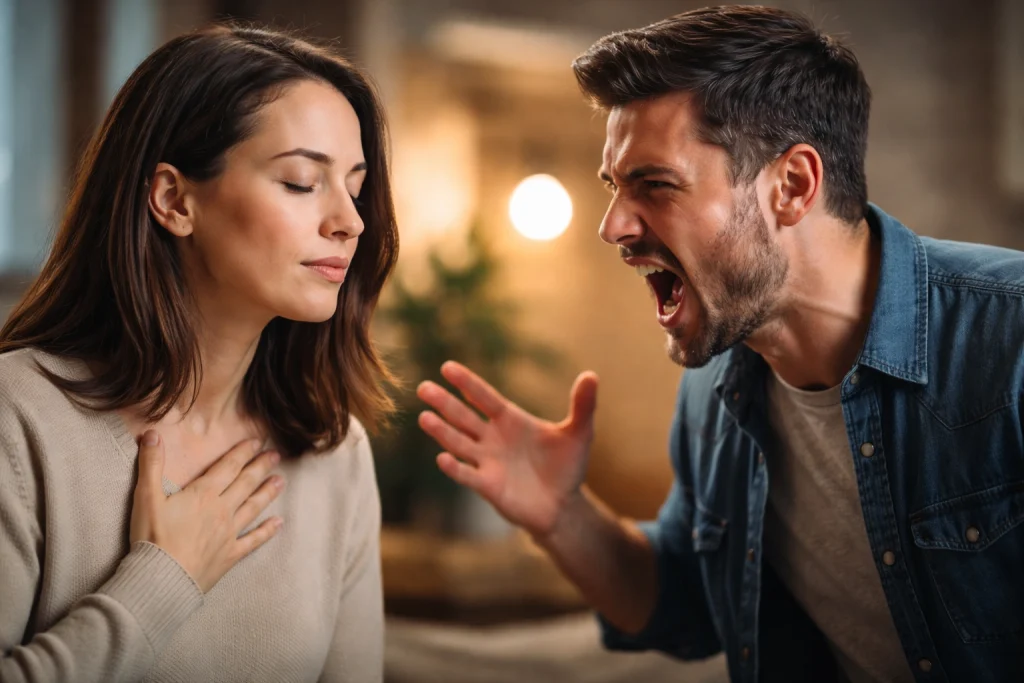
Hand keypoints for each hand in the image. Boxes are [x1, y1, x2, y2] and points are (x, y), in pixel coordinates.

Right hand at [129, 431, 284, 592]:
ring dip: (268, 493)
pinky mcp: (230, 555)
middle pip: (246, 483)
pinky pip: (254, 540)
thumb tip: (151, 433)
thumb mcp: (146, 496)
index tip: (257, 441)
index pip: (228, 467)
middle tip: (276, 455)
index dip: (243, 452)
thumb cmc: (152, 537)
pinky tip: (279, 523)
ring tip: (281, 481)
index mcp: (204, 494)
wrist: (161, 578)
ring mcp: (229, 533)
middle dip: (261, 467)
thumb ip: (151, 464)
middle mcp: (222, 510)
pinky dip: (267, 531)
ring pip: (254, 507)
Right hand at [417, 361, 598, 538]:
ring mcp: (487, 462)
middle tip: (424, 388)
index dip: (467, 383)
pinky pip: (467, 475)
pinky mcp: (488, 486)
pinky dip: (455, 468)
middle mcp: (493, 438)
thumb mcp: (579, 433)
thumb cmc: (567, 466)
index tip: (447, 367)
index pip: (484, 397)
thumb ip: (583, 405)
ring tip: (424, 418)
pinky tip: (443, 457)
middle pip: (464, 416)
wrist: (564, 505)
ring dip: (442, 432)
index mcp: (510, 420)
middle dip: (445, 403)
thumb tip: (592, 376)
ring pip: (459, 443)